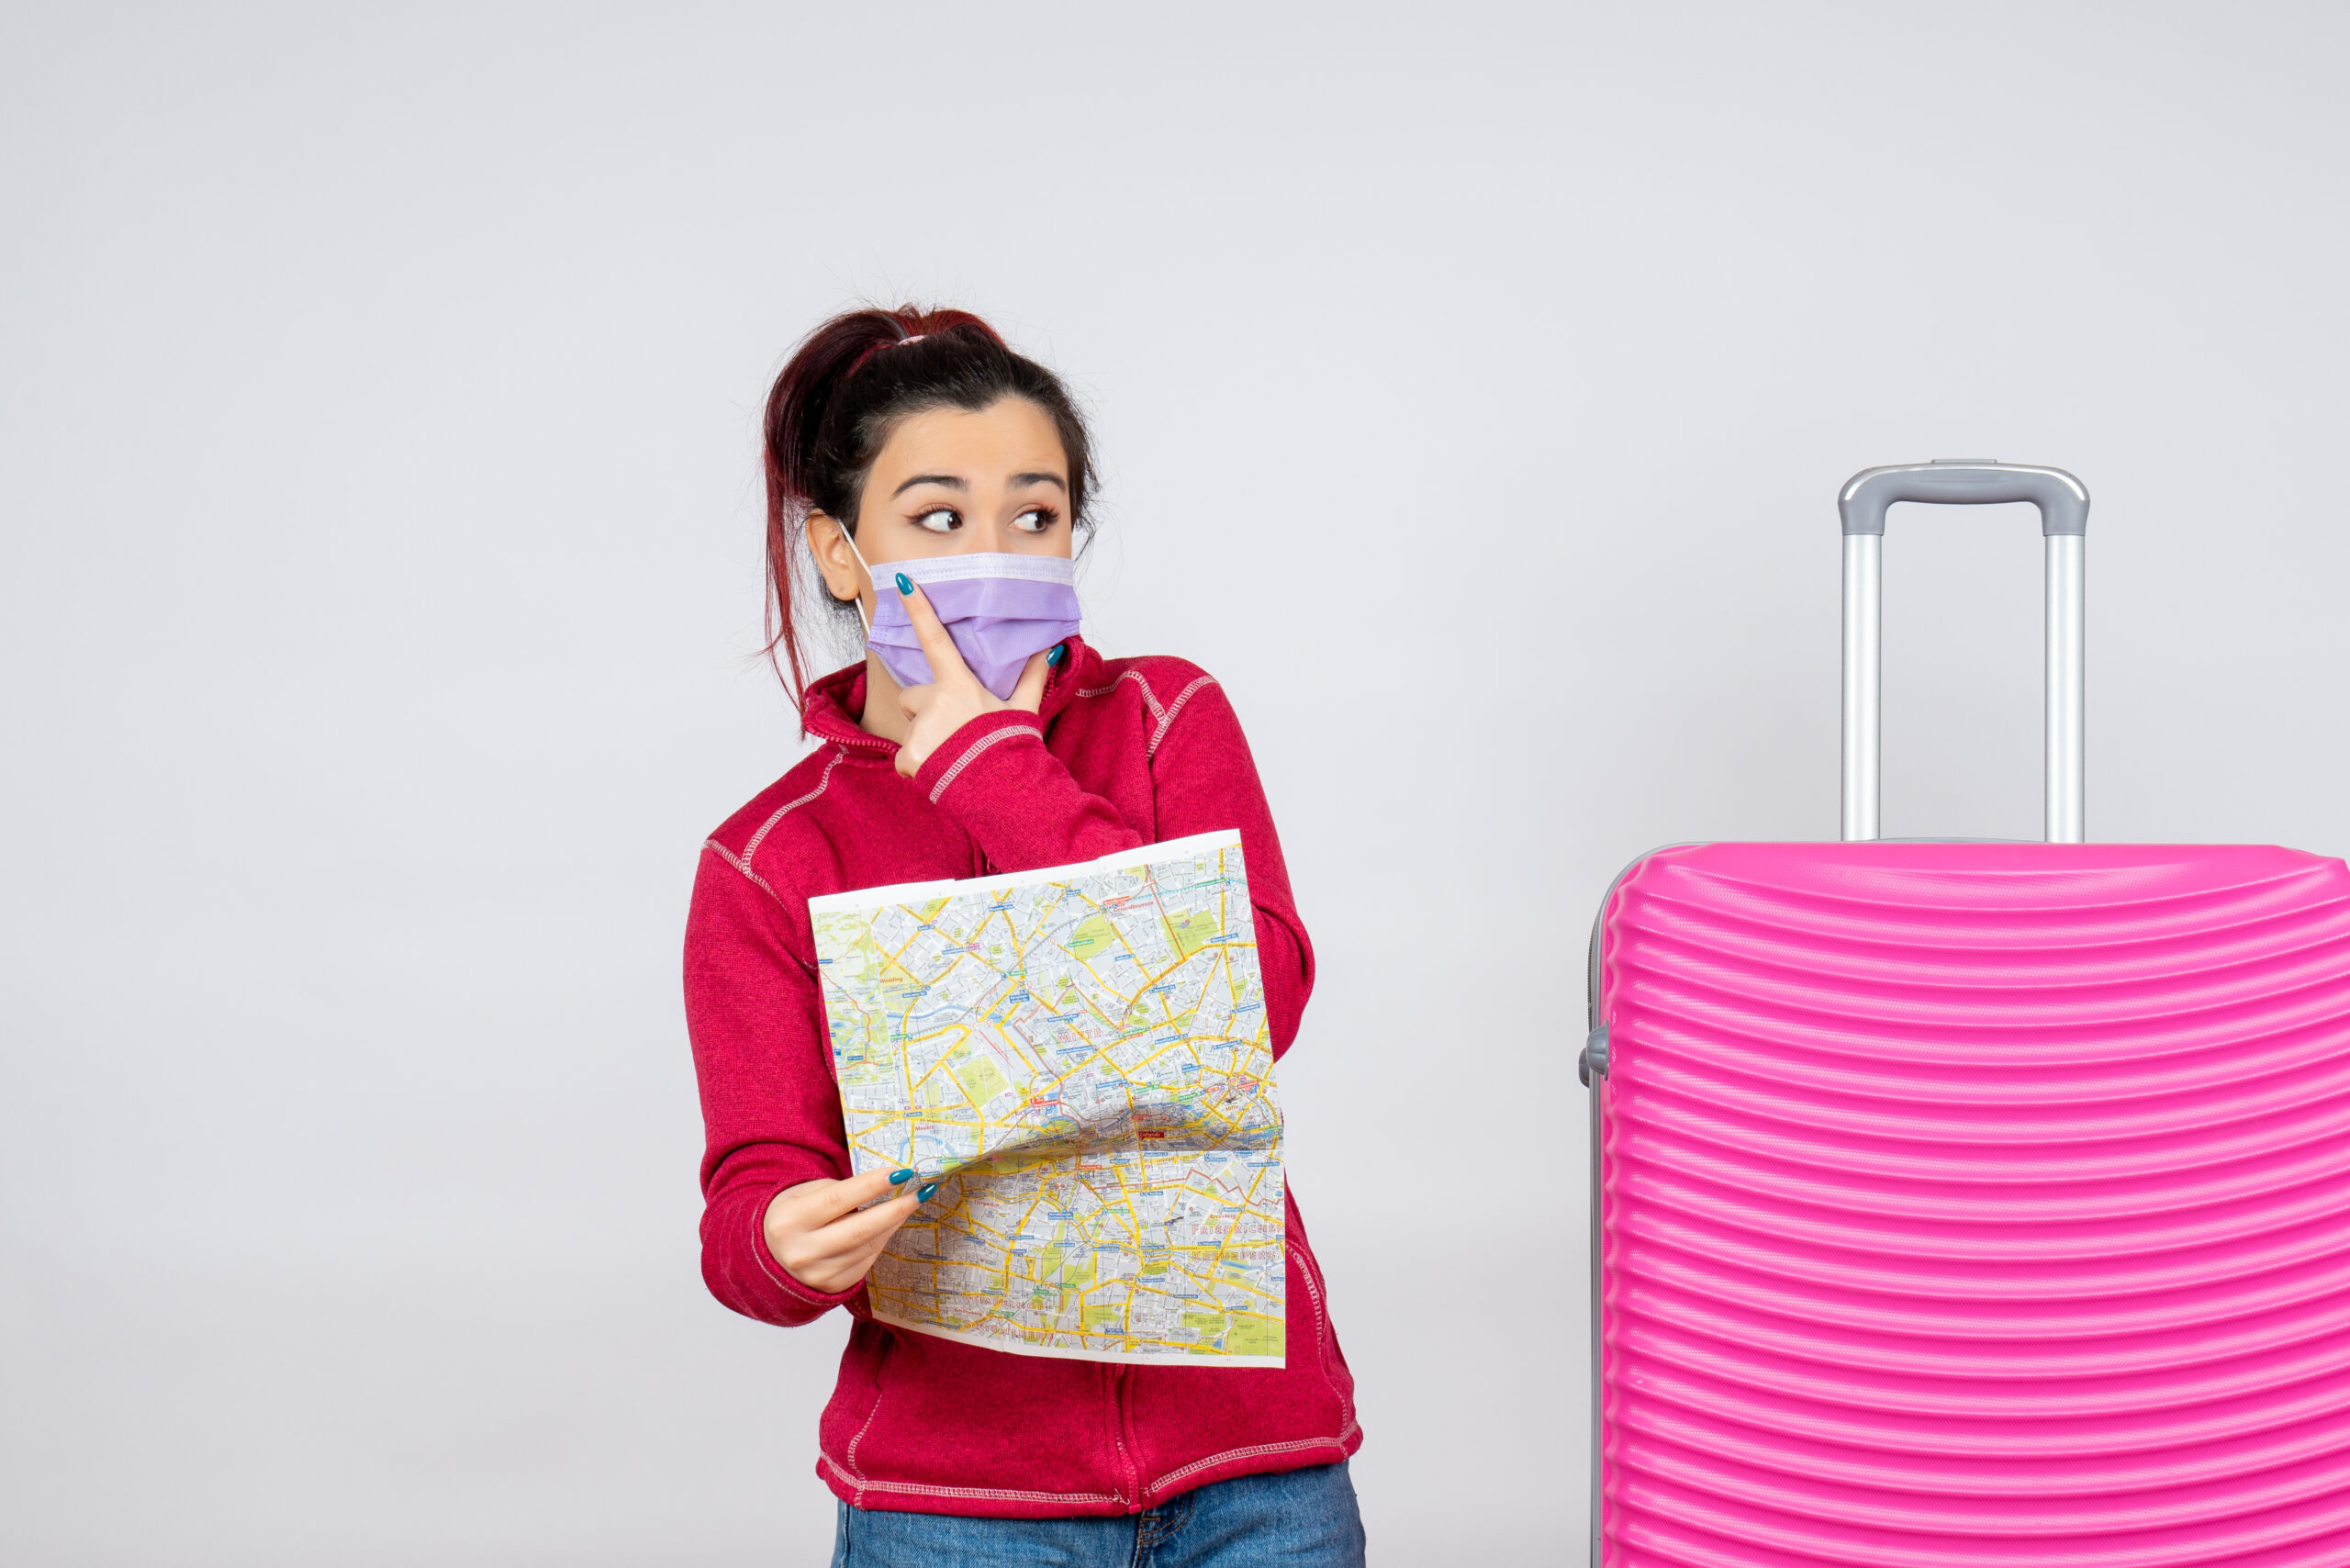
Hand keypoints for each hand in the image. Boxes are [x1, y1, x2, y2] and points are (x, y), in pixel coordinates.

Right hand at [762, 1166, 932, 1293]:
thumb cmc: (793, 1215)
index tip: (901, 1172)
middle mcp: (802, 1253)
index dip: (872, 1185)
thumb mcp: (804, 1194)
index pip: (838, 1199)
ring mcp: (818, 1274)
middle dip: (896, 1208)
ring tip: (910, 1202)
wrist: (771, 1256)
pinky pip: (867, 1260)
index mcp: (789, 1222)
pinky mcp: (834, 1287)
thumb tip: (888, 1185)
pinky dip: (882, 1239)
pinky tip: (889, 1224)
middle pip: (861, 1229)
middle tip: (922, 1190)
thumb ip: (840, 1191)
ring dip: (894, 1222)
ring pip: (869, 1245)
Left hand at [891, 574, 1054, 777]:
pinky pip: (906, 759)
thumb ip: (1031, 678)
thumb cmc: (1011, 748)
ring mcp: (920, 731)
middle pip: (914, 697)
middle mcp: (934, 703)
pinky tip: (942, 771)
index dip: (919, 609)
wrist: (1003, 792)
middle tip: (955, 730)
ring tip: (953, 754)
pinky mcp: (909, 758)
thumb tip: (1050, 649)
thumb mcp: (1022, 710)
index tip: (902, 582)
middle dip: (926, 711)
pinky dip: (919, 766)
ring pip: (910, 729)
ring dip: (925, 740)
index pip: (936, 639)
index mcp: (959, 685)